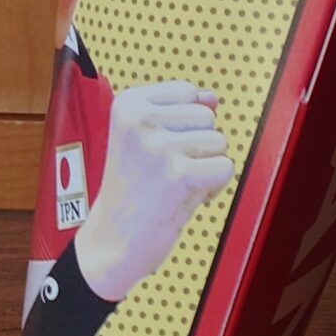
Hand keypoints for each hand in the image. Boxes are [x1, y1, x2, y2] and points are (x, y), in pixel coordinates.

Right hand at [74, 81, 233, 301]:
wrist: (110, 243)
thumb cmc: (131, 192)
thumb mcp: (144, 140)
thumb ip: (178, 112)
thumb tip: (211, 97)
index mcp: (127, 104)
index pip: (188, 92)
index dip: (185, 123)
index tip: (156, 150)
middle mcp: (140, 120)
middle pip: (207, 117)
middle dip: (197, 146)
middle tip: (164, 173)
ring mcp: (159, 147)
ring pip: (219, 142)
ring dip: (204, 167)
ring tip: (170, 185)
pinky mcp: (179, 175)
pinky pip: (225, 168)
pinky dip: (213, 187)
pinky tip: (183, 198)